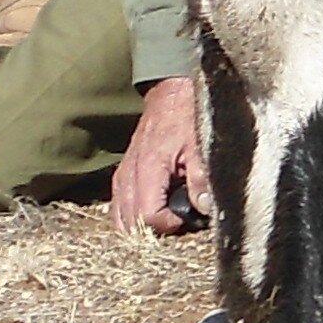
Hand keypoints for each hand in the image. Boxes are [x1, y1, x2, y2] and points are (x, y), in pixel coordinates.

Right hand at [115, 73, 203, 234]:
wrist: (171, 93)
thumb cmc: (188, 116)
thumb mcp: (201, 145)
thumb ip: (201, 178)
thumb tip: (203, 209)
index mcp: (148, 167)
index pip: (148, 216)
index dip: (170, 224)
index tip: (188, 218)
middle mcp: (129, 174)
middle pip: (130, 223)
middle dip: (154, 229)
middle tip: (178, 220)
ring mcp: (122, 174)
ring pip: (119, 218)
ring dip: (141, 225)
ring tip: (166, 218)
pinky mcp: (122, 174)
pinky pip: (118, 206)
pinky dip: (132, 215)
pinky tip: (151, 211)